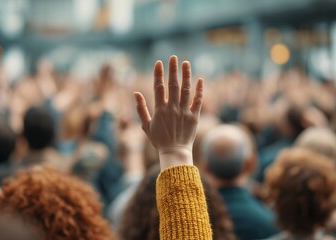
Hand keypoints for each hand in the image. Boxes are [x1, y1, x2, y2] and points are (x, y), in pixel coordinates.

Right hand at [134, 55, 203, 169]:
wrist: (174, 153)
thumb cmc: (159, 140)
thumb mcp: (146, 126)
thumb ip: (141, 109)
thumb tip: (135, 93)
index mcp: (159, 110)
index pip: (158, 87)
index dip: (158, 74)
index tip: (158, 62)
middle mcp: (172, 108)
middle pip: (172, 85)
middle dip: (173, 69)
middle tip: (173, 57)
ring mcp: (184, 112)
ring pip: (186, 90)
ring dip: (186, 75)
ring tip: (186, 63)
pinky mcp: (194, 116)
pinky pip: (198, 101)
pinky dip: (199, 90)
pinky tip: (199, 79)